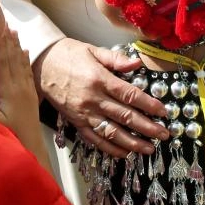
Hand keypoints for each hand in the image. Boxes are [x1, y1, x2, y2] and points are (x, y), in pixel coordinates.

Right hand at [0, 28, 50, 170]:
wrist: (32, 146)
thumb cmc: (9, 136)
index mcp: (8, 90)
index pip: (1, 63)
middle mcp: (19, 85)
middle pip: (12, 57)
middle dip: (7, 39)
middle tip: (4, 21)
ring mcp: (26, 88)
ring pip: (20, 61)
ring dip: (16, 45)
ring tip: (13, 29)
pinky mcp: (31, 93)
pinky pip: (27, 70)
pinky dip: (25, 58)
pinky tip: (25, 49)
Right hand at [34, 37, 168, 157]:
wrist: (41, 65)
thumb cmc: (68, 55)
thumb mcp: (93, 51)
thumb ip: (116, 59)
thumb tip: (137, 64)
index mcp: (100, 79)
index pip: (130, 95)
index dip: (149, 105)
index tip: (163, 112)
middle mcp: (93, 99)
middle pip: (125, 117)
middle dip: (147, 128)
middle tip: (163, 134)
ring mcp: (84, 113)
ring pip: (111, 132)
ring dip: (132, 143)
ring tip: (148, 149)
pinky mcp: (76, 122)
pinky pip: (94, 139)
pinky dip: (110, 148)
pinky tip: (124, 153)